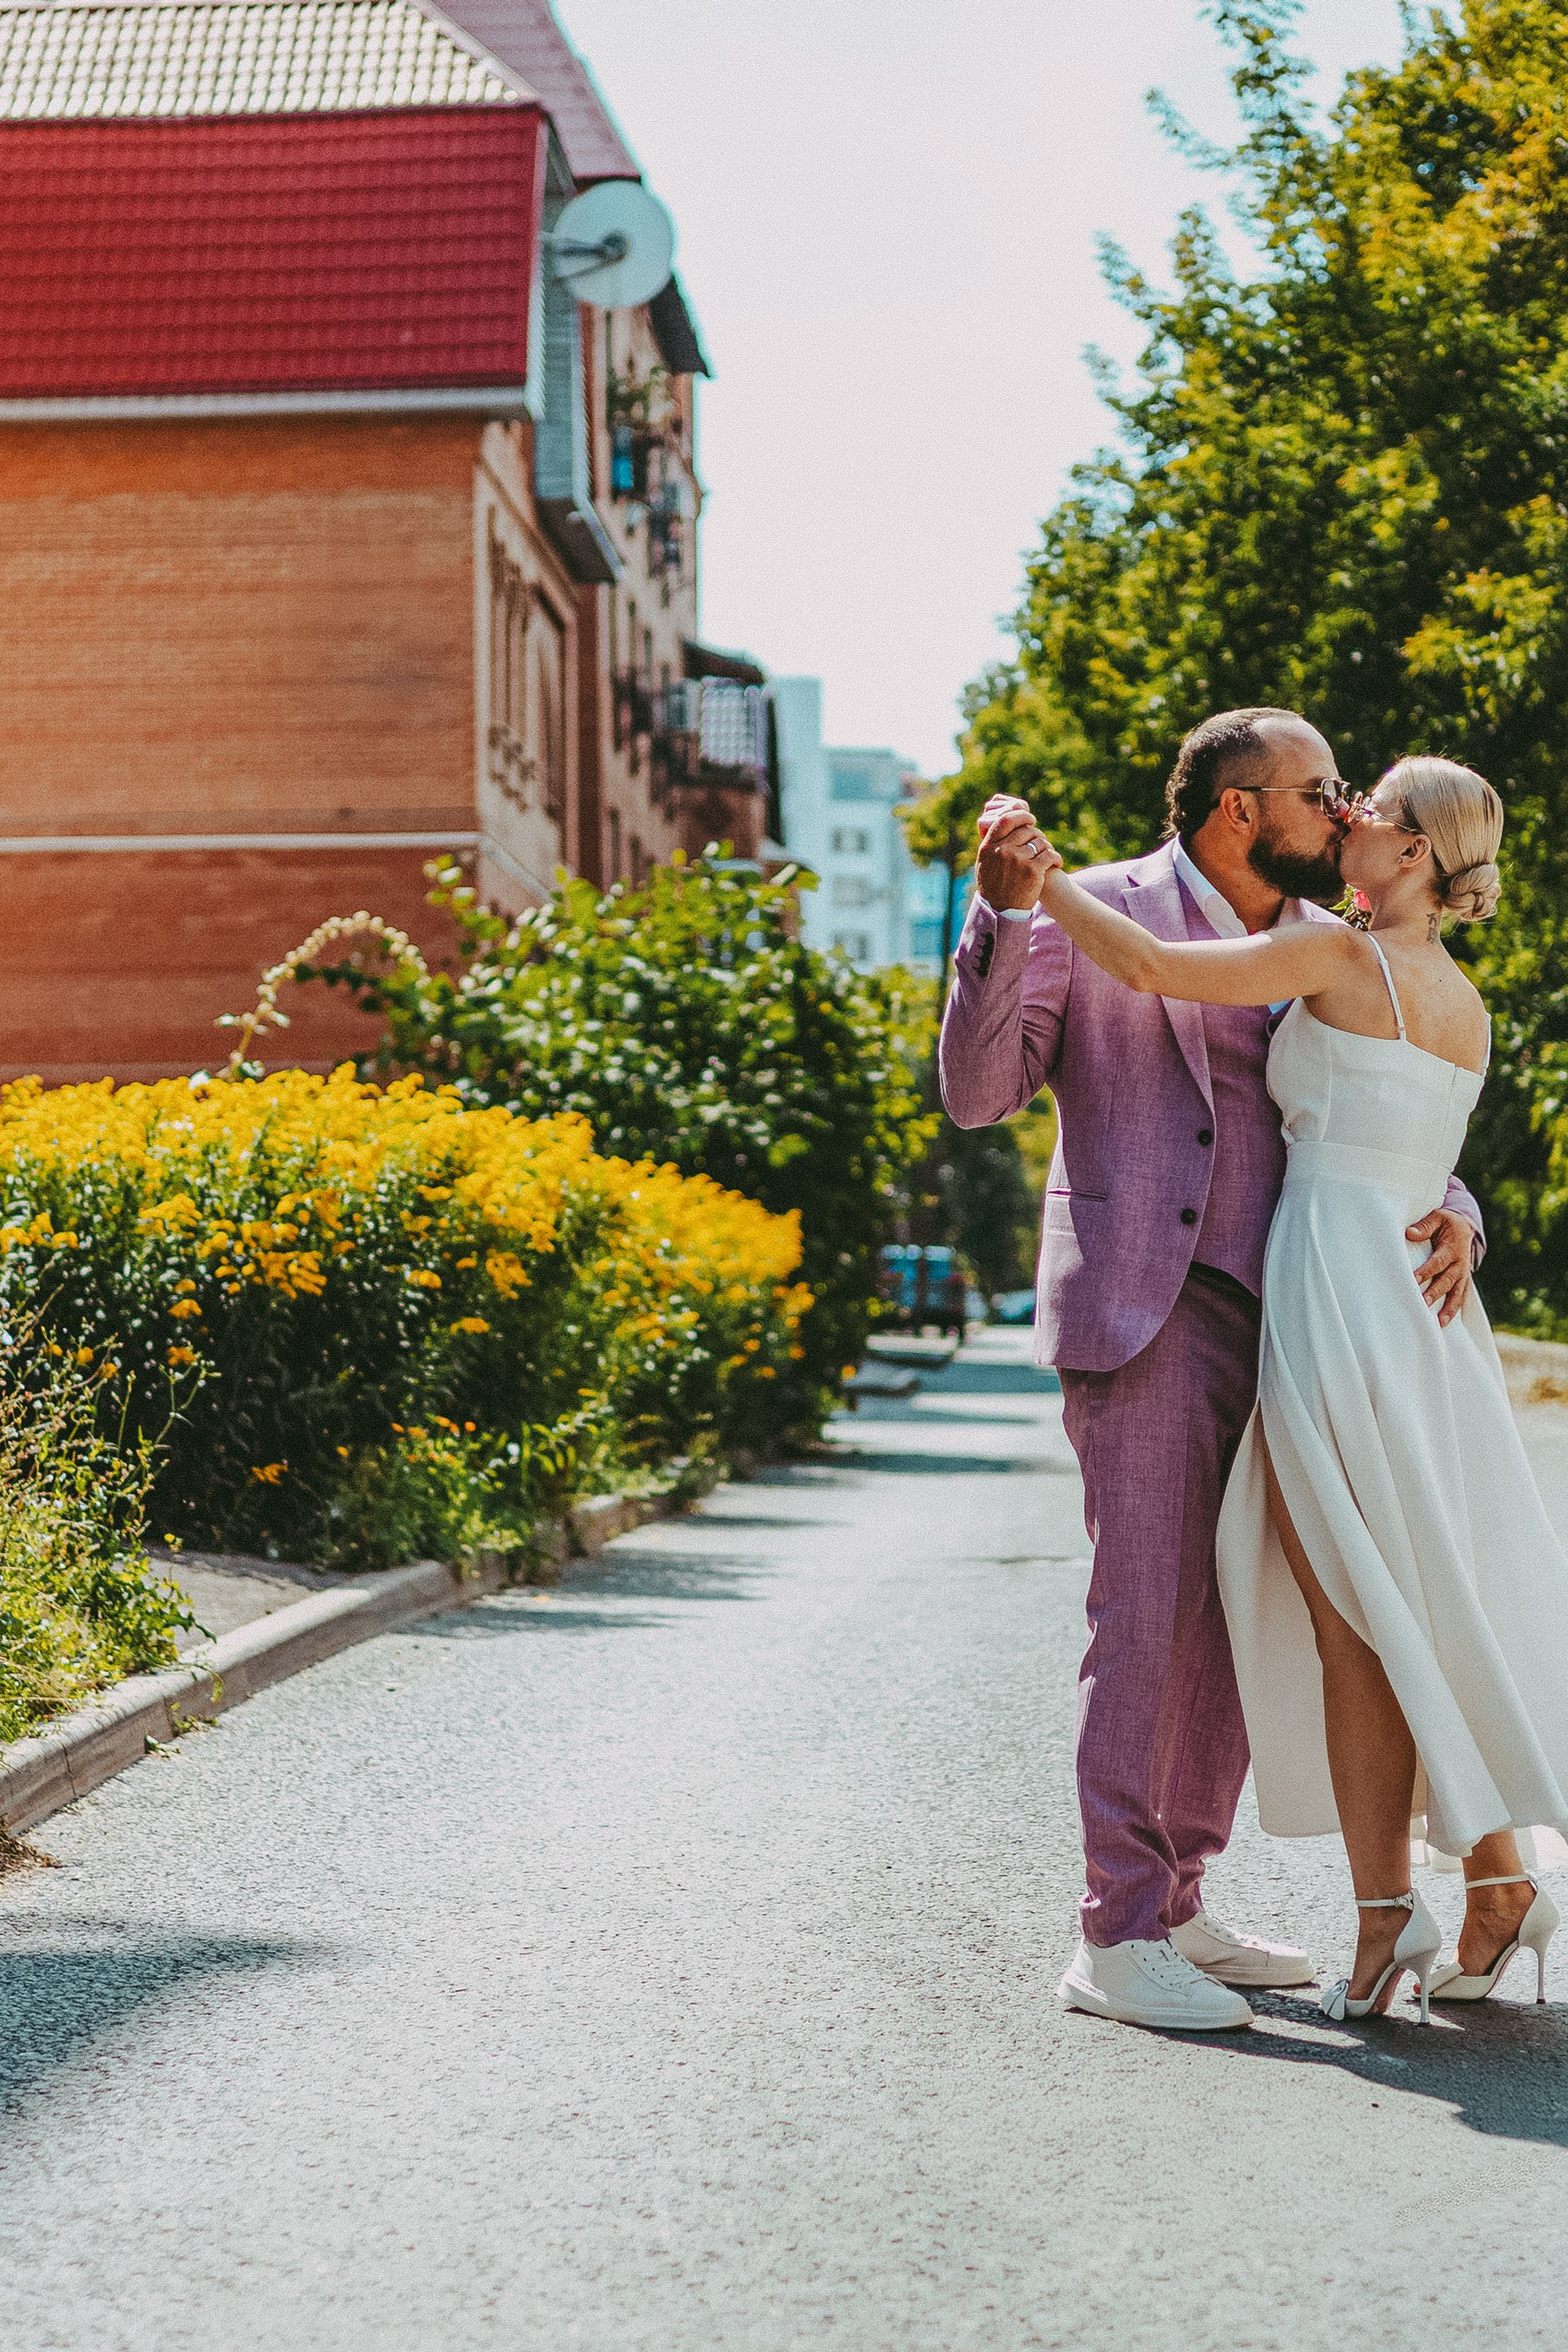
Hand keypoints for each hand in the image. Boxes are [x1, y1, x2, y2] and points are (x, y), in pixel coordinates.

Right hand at [977, 795, 1062, 912]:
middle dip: (1036, 835)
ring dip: (1047, 847)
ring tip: (1047, 856)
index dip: (1020, 816)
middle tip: (1041, 844)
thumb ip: (993, 844)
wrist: (1001, 912)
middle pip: (1027, 830)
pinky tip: (1056, 862)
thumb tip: (1005, 824)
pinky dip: (1055, 858)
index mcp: (989, 846)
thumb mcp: (984, 863)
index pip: (1005, 820)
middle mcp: (1002, 850)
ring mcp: (1018, 860)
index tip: (1030, 819)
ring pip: (1040, 842)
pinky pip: (1050, 855)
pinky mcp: (1033, 870)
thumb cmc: (993, 887)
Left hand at [1407, 1208, 1476, 1326]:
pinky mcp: (1463, 1280)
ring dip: (1449, 1308)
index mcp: (1451, 1247)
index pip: (1437, 1262)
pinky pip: (1461, 1296)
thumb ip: (1424, 1226)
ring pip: (1456, 1292)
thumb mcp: (1437, 1217)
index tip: (1414, 1280)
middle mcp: (1459, 1263)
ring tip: (1440, 1322)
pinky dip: (1454, 1309)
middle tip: (1423, 1302)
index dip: (1426, 1271)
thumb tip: (1409, 1233)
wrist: (1465, 1226)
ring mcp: (1463, 1273)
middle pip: (1447, 1280)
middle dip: (1435, 1292)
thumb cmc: (1446, 1222)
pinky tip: (1445, 1322)